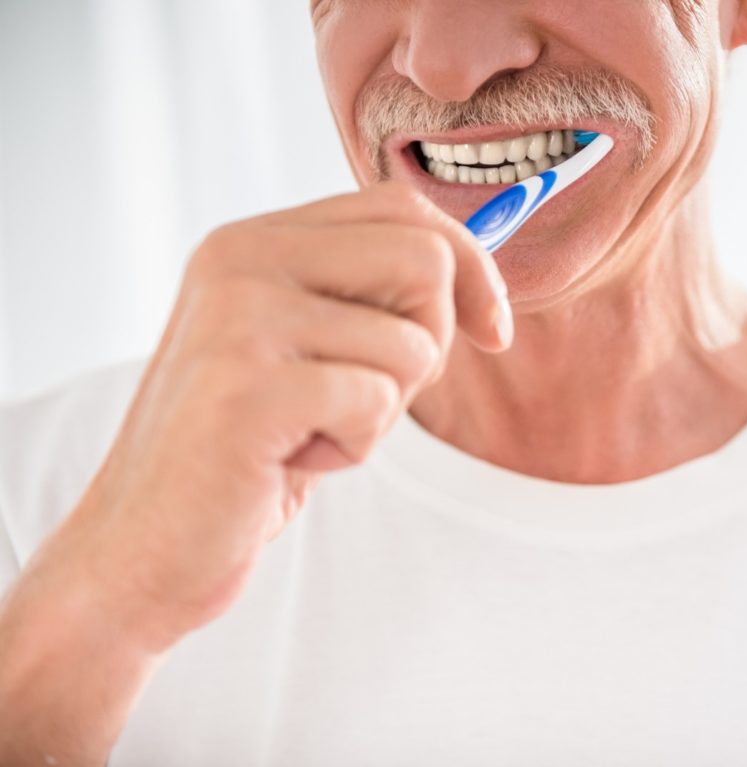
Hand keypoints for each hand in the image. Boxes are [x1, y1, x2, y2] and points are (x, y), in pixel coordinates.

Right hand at [55, 182, 511, 650]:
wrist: (139, 547)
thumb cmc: (243, 451)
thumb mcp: (304, 352)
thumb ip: (365, 297)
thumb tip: (477, 277)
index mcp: (253, 241)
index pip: (399, 208)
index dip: (469, 265)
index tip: (491, 330)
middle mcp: (240, 259)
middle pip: (424, 259)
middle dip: (432, 343)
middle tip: (372, 397)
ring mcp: (240, 319)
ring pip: (412, 343)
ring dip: (382, 411)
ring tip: (308, 433)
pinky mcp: (249, 388)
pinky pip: (377, 400)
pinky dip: (354, 446)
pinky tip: (290, 460)